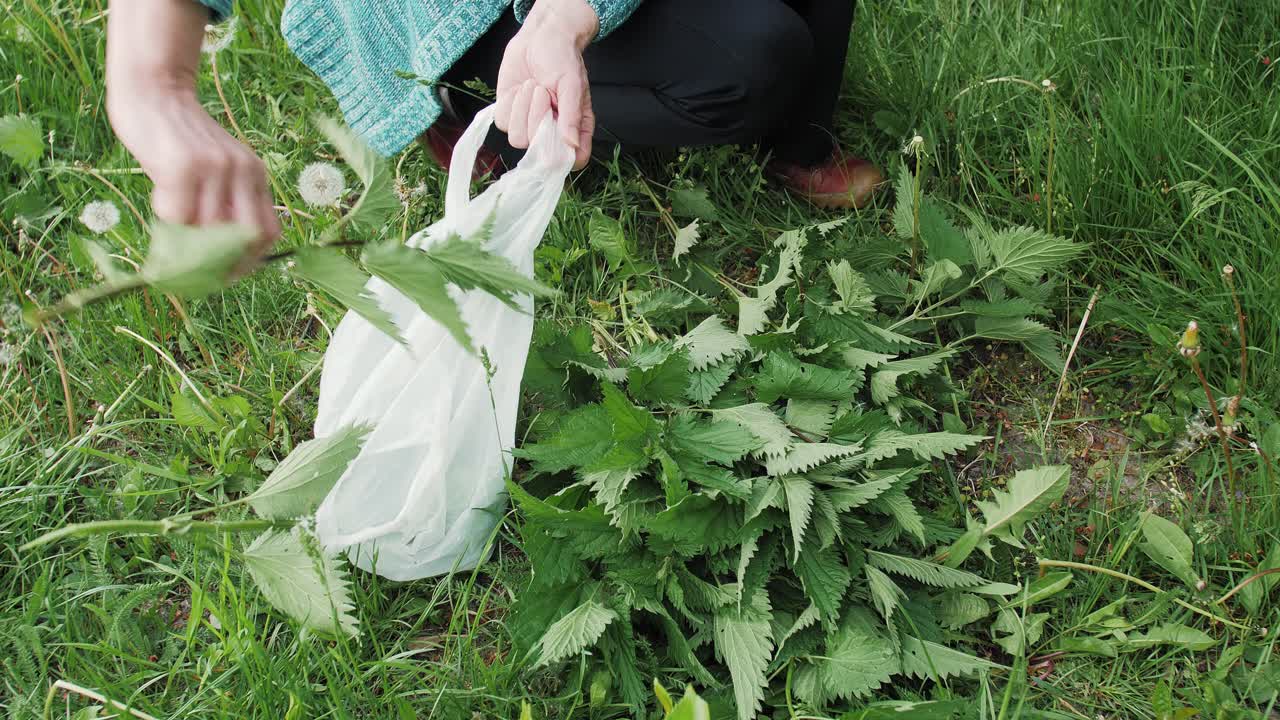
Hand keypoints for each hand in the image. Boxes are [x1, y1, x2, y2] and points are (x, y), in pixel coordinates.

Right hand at [105, 0, 279, 256]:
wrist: (153, 89)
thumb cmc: (177, 138)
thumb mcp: (213, 170)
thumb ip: (219, 204)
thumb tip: (212, 260)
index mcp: (255, 175)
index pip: (269, 232)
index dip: (249, 260)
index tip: (225, 272)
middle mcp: (243, 171)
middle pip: (246, 237)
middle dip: (223, 263)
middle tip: (197, 271)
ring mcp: (215, 167)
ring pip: (209, 232)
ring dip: (188, 245)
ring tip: (171, 236)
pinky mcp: (184, 165)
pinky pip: (178, 216)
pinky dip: (166, 225)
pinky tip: (158, 208)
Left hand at [494, 0, 598, 169]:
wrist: (540, 36)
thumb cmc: (562, 57)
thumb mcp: (572, 84)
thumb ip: (572, 116)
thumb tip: (572, 144)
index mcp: (575, 128)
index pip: (573, 160)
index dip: (561, 159)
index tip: (551, 137)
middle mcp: (552, 131)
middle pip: (538, 150)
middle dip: (537, 117)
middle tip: (543, 91)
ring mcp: (530, 125)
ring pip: (517, 138)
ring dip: (522, 108)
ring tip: (532, 87)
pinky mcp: (510, 115)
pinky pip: (502, 123)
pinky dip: (509, 103)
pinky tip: (520, 88)